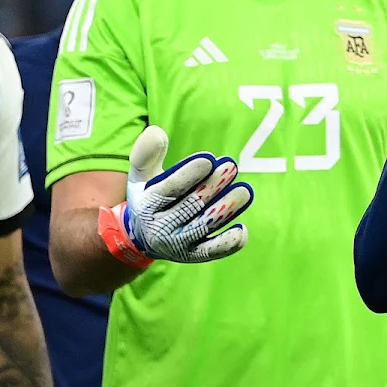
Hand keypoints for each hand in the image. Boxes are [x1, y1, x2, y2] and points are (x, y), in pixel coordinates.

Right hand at [98, 126, 252, 264]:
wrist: (144, 236)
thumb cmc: (150, 195)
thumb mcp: (142, 175)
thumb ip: (147, 154)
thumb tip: (155, 131)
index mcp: (147, 205)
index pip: (168, 190)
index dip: (188, 175)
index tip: (208, 160)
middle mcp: (160, 227)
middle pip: (189, 206)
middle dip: (212, 187)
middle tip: (231, 167)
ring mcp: (178, 244)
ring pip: (204, 227)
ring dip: (226, 210)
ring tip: (244, 191)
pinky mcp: (194, 254)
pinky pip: (212, 251)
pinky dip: (227, 243)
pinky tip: (242, 231)